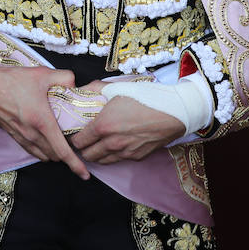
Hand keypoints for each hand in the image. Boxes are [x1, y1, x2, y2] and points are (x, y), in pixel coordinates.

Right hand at [0, 61, 88, 178]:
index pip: (63, 152)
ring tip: (61, 143)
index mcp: (42, 123)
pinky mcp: (13, 135)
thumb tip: (75, 83)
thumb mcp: (41, 74)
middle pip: (55, 156)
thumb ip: (63, 77)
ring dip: (54, 153)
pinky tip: (44, 141)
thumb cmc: (11, 81)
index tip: (85, 175)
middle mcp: (32, 135)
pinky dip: (41, 150)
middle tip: (76, 144)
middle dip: (67, 155)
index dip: (76, 165)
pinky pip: (32, 150)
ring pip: (43, 155)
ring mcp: (21, 137)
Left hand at [68, 91, 185, 164]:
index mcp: (103, 126)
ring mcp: (125, 153)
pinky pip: (118, 160)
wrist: (174, 111)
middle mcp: (112, 143)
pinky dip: (112, 155)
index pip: (78, 141)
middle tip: (84, 139)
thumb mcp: (117, 88)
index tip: (75, 131)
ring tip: (97, 143)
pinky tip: (115, 144)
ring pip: (102, 161)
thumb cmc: (146, 97)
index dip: (74, 137)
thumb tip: (82, 90)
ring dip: (96, 154)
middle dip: (83, 148)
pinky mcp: (137, 157)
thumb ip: (95, 89)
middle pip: (87, 155)